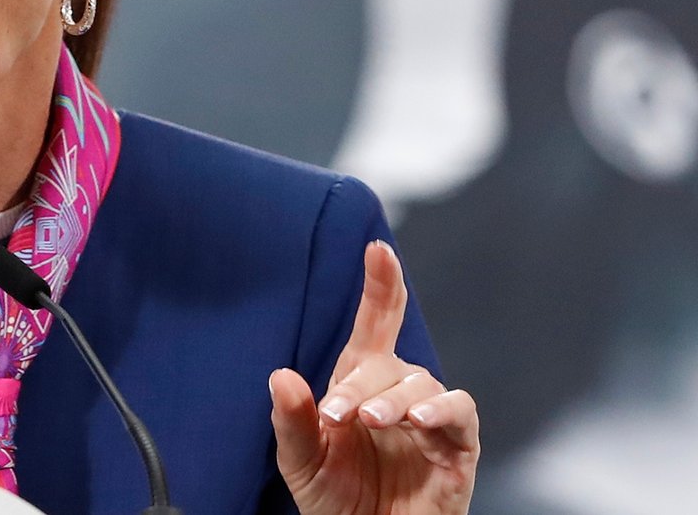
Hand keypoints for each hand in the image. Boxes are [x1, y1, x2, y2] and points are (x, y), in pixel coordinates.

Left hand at [269, 240, 478, 514]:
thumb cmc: (338, 503)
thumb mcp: (302, 464)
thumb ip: (292, 422)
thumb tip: (280, 376)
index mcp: (359, 388)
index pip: (374, 328)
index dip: (380, 288)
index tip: (378, 249)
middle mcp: (397, 397)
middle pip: (388, 363)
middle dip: (359, 384)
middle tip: (335, 414)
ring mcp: (430, 422)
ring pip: (422, 382)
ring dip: (394, 398)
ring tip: (370, 420)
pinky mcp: (457, 451)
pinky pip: (460, 414)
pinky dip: (442, 409)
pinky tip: (418, 419)